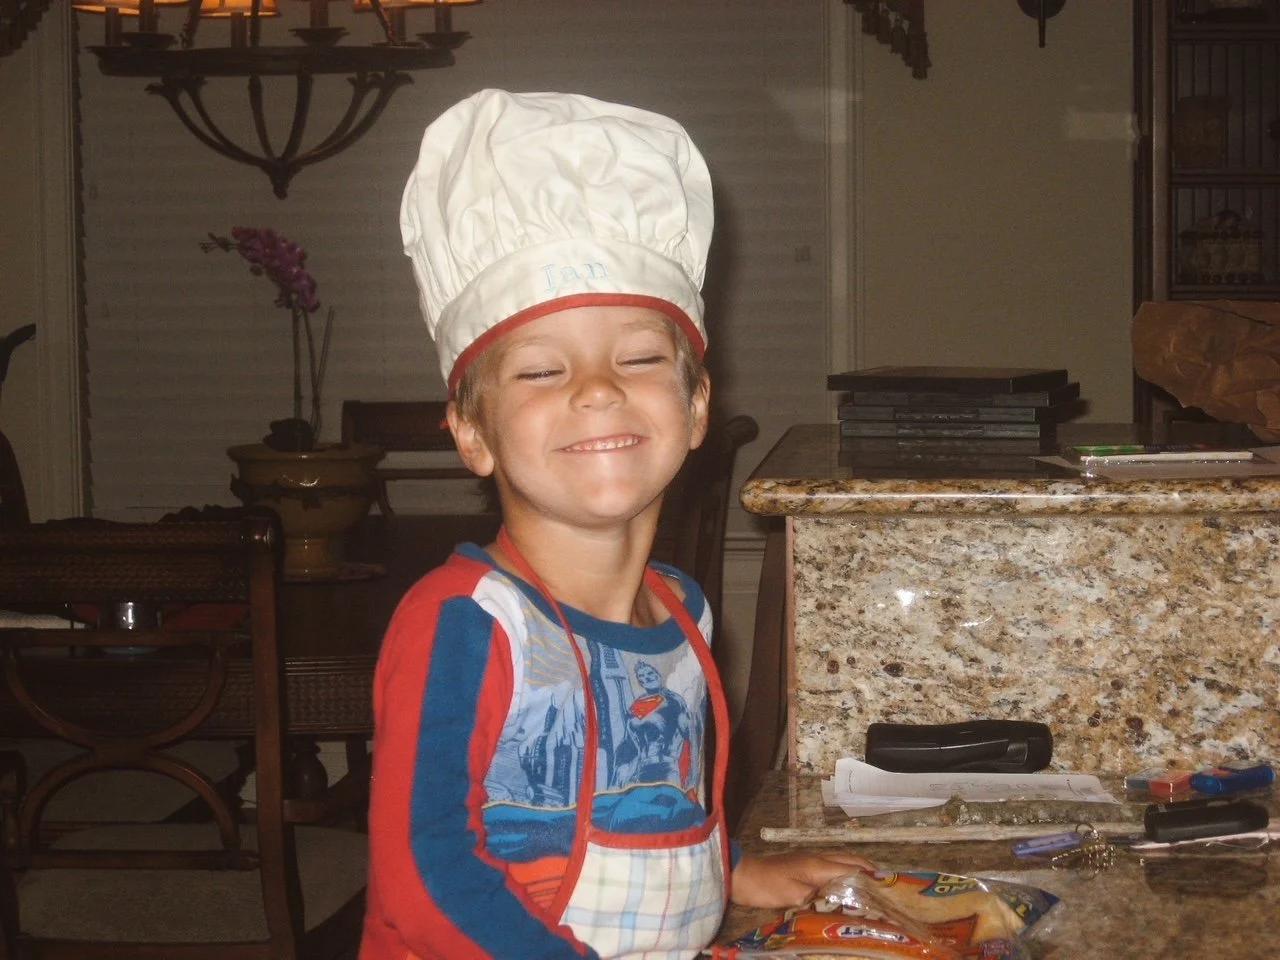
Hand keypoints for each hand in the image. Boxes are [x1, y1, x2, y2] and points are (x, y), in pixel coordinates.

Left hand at [729, 849, 876, 908]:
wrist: (743, 875)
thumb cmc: (768, 886)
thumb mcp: (794, 897)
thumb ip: (819, 898)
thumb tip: (841, 900)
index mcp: (819, 865)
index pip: (853, 869)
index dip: (871, 878)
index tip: (887, 888)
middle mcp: (818, 857)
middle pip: (850, 860)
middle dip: (869, 870)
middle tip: (884, 887)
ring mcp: (810, 858)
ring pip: (841, 860)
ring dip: (857, 869)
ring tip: (870, 885)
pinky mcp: (803, 864)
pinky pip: (831, 864)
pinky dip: (844, 870)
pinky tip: (844, 883)